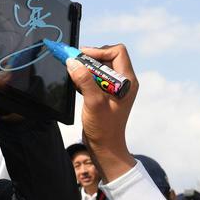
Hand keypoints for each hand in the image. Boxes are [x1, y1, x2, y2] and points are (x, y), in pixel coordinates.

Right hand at [63, 44, 137, 181]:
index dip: (99, 51)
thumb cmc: (104, 128)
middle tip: (73, 63)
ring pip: (99, 66)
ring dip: (85, 67)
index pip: (117, 52)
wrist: (105, 148)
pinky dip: (84, 76)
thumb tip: (72, 62)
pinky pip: (95, 77)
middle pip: (107, 57)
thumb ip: (84, 80)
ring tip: (73, 74)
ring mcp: (114, 87)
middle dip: (90, 58)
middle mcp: (123, 81)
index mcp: (127, 81)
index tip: (82, 56)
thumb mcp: (94, 102)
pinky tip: (75, 84)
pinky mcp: (105, 93)